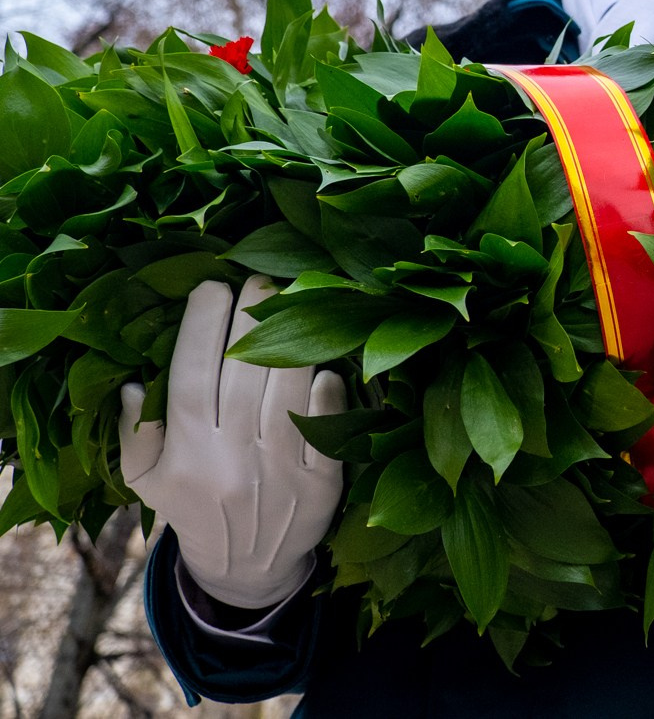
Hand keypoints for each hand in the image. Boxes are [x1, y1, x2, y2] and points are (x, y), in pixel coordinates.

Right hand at [119, 278, 345, 608]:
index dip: (201, 328)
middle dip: (252, 318)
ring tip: (297, 299)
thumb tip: (132, 385)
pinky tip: (328, 365)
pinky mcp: (322, 482)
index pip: (191, 377)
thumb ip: (136, 434)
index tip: (210, 286)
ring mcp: (280, 469)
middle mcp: (234, 455)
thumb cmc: (194, 508)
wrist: (248, 567)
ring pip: (288, 391)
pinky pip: (326, 428)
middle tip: (260, 277)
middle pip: (244, 373)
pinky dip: (328, 394)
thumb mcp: (149, 480)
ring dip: (294, 342)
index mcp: (189, 450)